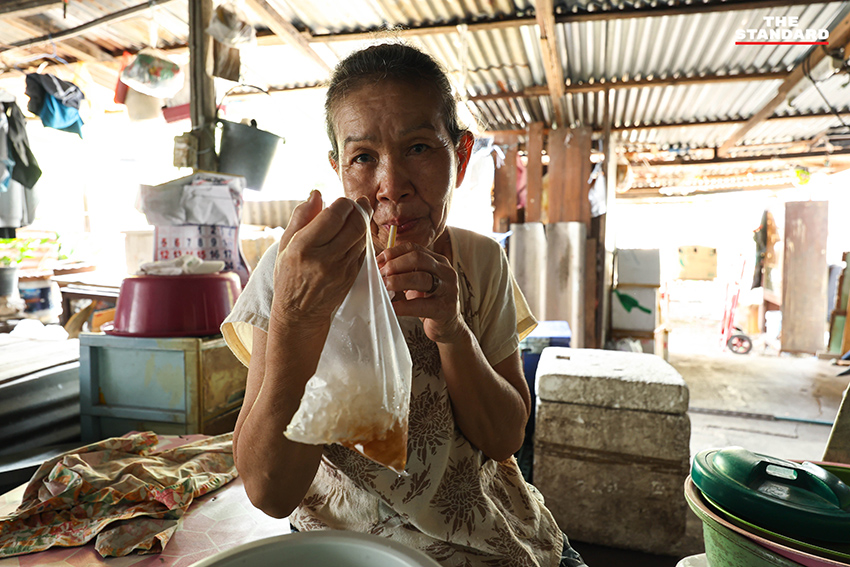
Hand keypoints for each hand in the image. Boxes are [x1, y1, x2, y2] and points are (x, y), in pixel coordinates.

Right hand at [272, 191, 371, 326]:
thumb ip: (301, 217)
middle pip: (354, 224)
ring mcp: (342, 269)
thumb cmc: (288, 276)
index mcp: (304, 247)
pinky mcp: (352, 276)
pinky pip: (363, 250)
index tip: (341, 201)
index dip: (343, 203)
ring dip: (362, 222)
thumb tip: (316, 193)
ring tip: (355, 216)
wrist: (300, 313)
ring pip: (362, 236)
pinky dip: (361, 238)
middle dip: (358, 208)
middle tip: (356, 203)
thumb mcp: (286, 245)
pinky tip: (354, 235)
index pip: (334, 216)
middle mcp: (325, 258)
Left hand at [377, 242, 465, 343]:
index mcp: (438, 261)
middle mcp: (446, 272)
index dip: (394, 253)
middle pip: (418, 258)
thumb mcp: (419, 282)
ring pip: (422, 278)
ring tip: (384, 287)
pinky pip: (421, 305)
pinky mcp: (444, 309)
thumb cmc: (429, 302)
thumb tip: (379, 265)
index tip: (378, 261)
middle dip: (395, 265)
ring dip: (398, 281)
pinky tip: (392, 307)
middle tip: (381, 274)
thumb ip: (405, 271)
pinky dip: (403, 306)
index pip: (414, 248)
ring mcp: (448, 290)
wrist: (448, 325)